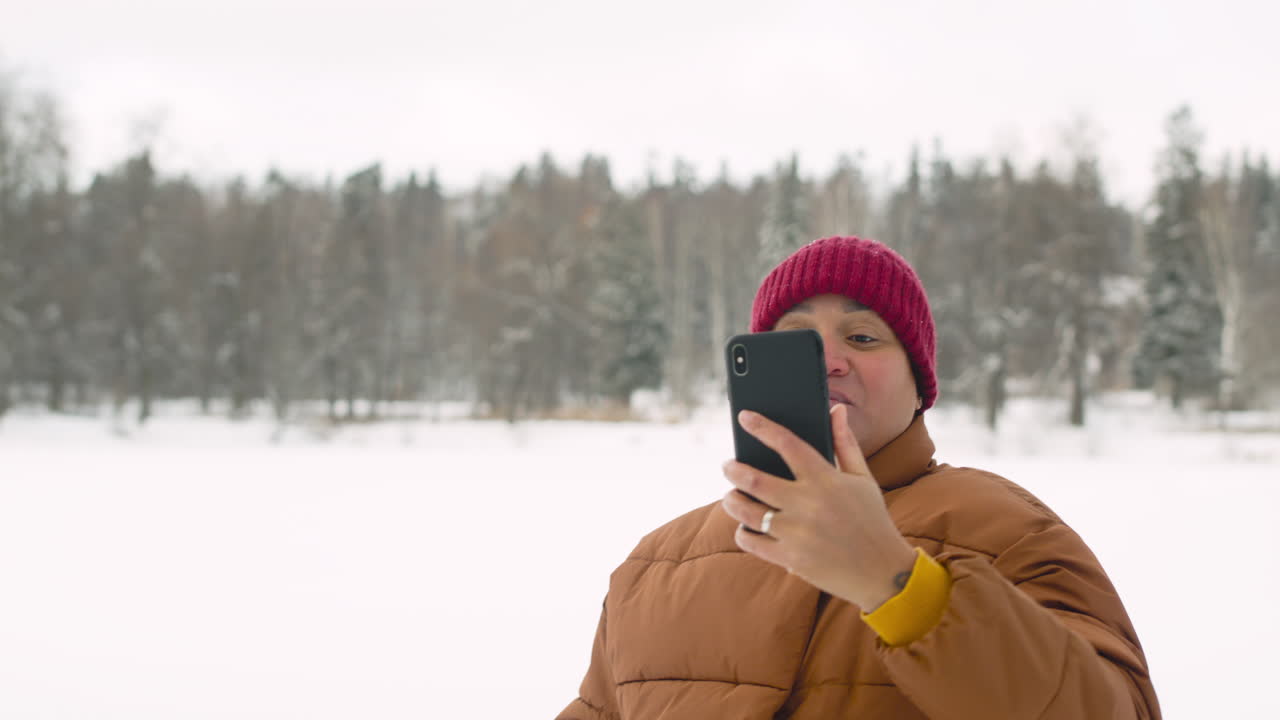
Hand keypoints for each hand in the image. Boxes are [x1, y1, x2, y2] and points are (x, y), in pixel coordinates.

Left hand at [720, 404, 916, 611]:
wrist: (883, 573)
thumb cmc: (872, 521)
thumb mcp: (863, 479)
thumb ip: (845, 443)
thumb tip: (835, 409)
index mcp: (826, 480)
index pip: (787, 444)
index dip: (762, 427)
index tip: (744, 417)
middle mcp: (808, 504)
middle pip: (754, 479)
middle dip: (733, 469)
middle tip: (727, 465)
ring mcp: (796, 533)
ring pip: (745, 511)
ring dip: (731, 500)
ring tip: (731, 495)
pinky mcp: (790, 558)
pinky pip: (751, 541)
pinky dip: (742, 532)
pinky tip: (744, 525)